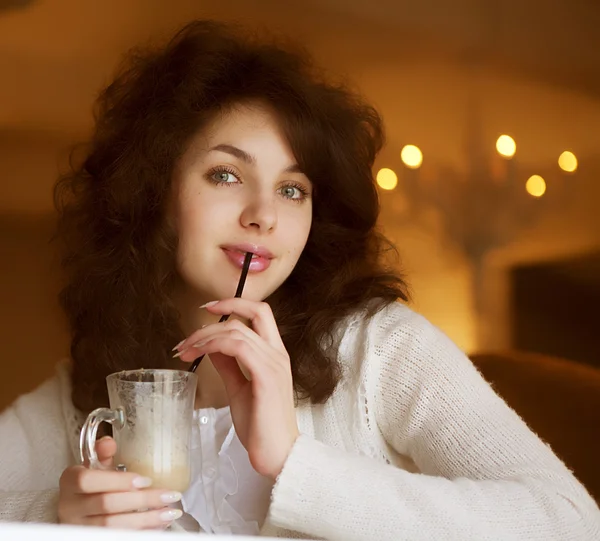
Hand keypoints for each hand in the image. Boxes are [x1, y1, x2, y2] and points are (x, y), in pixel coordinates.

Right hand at [58, 436, 182, 527]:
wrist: (76, 513)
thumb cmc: (90, 488)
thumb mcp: (94, 468)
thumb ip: (103, 454)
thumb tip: (109, 442)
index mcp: (70, 482)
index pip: (88, 480)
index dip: (118, 480)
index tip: (145, 480)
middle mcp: (70, 507)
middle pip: (106, 504)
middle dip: (142, 500)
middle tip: (168, 495)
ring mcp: (79, 527)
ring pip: (112, 526)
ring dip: (146, 520)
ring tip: (169, 512)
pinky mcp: (90, 540)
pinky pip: (117, 538)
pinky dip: (141, 532)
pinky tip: (159, 525)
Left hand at [175, 299, 299, 479]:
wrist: (277, 455)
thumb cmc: (261, 426)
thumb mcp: (240, 388)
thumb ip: (229, 365)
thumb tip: (212, 346)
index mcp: (274, 354)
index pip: (261, 313)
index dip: (236, 303)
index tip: (209, 308)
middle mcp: (277, 354)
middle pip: (250, 314)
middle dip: (214, 319)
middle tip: (187, 338)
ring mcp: (273, 364)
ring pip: (237, 330)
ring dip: (206, 335)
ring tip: (186, 350)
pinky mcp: (266, 376)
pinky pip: (238, 347)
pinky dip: (214, 345)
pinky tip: (199, 354)